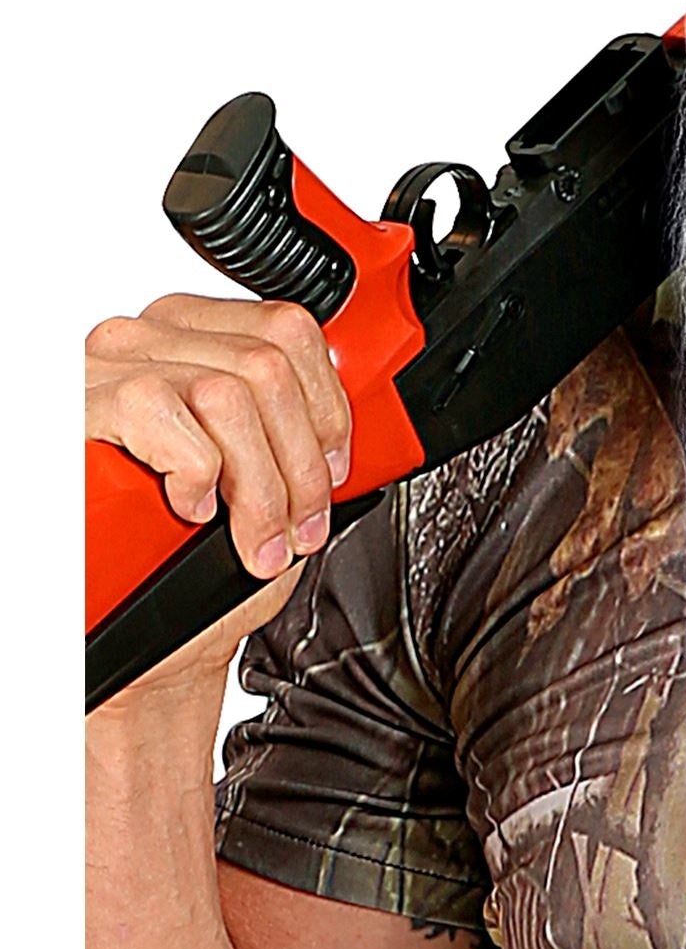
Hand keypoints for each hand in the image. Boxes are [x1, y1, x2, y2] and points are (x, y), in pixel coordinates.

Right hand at [85, 294, 353, 694]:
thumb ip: (284, 439)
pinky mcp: (78, 404)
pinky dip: (193, 470)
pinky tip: (187, 507)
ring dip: (260, 483)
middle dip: (301, 462)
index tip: (336, 467)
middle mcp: (147, 339)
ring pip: (227, 394)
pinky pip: (161, 412)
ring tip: (258, 538)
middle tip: (301, 526)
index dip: (328, 404)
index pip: (286, 331)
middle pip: (265, 366)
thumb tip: (344, 441)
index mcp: (191, 336)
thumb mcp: (241, 480)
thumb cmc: (172, 555)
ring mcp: (105, 366)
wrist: (106, 617)